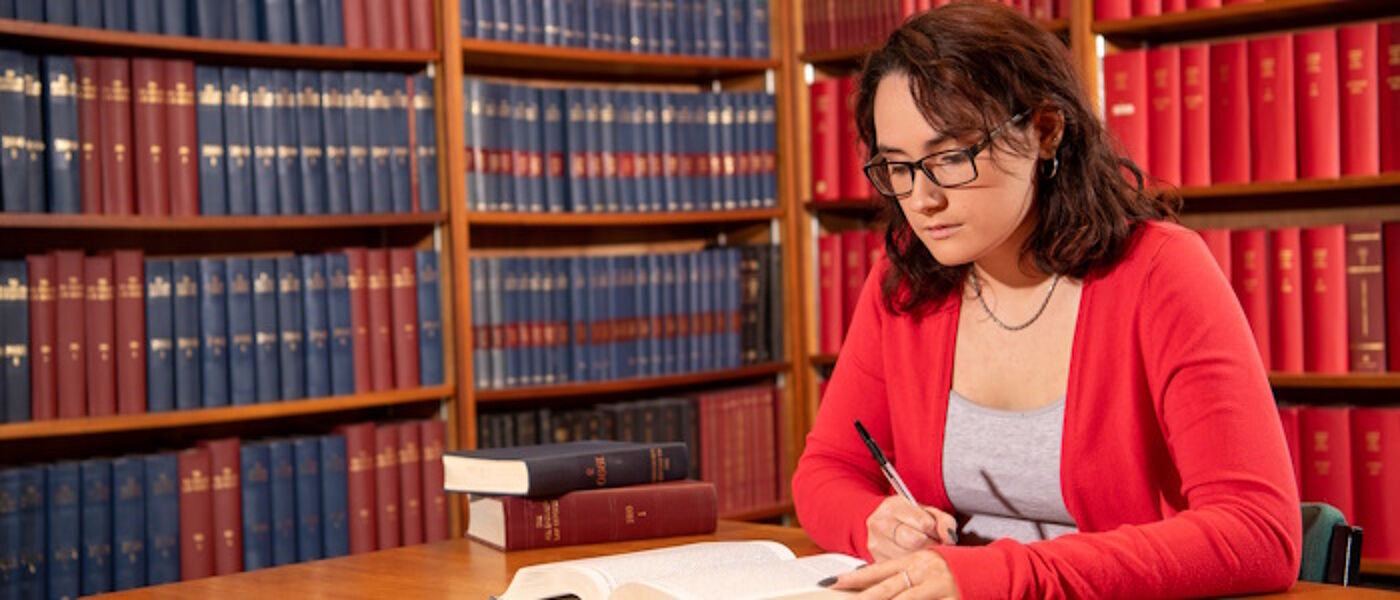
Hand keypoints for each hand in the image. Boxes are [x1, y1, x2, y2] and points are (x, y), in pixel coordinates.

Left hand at [827, 549, 959, 599]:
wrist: (993, 569)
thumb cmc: (956, 569)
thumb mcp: (928, 565)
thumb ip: (904, 574)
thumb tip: (876, 585)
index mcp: (916, 559)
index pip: (880, 570)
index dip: (856, 578)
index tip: (835, 583)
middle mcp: (925, 571)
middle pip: (888, 589)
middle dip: (865, 598)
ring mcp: (939, 587)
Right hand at [865, 495, 958, 561]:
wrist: (890, 526)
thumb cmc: (912, 520)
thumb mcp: (931, 514)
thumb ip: (945, 522)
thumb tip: (948, 539)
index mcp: (893, 506)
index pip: (924, 523)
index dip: (935, 530)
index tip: (934, 531)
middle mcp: (880, 523)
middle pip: (917, 541)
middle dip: (930, 544)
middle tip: (932, 543)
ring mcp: (876, 544)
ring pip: (910, 557)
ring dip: (922, 557)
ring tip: (922, 550)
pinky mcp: (877, 561)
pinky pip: (903, 568)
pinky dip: (913, 566)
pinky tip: (914, 559)